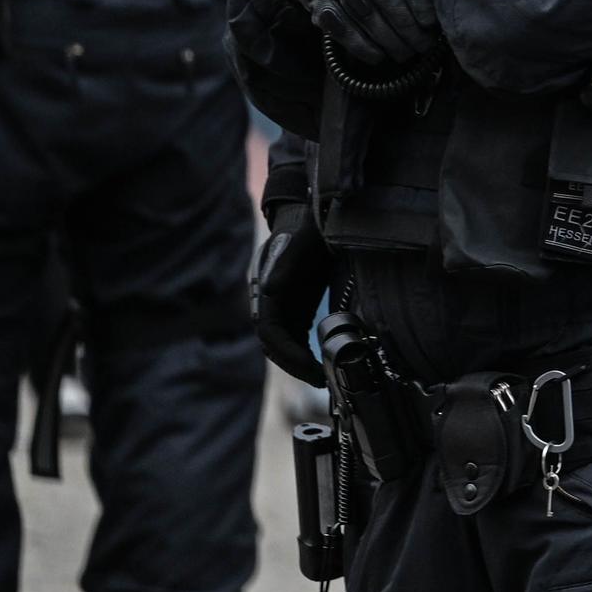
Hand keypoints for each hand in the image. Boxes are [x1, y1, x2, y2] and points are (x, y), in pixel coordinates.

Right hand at [251, 203, 329, 385]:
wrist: (313, 211)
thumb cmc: (309, 224)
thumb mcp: (304, 239)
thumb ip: (287, 263)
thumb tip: (272, 292)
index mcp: (267, 287)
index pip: (270, 333)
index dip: (288, 354)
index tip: (311, 369)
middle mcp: (269, 299)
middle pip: (274, 343)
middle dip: (295, 364)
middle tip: (322, 380)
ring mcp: (282, 303)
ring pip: (283, 341)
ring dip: (299, 361)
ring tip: (324, 376)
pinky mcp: (295, 304)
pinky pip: (295, 334)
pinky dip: (306, 350)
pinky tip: (325, 359)